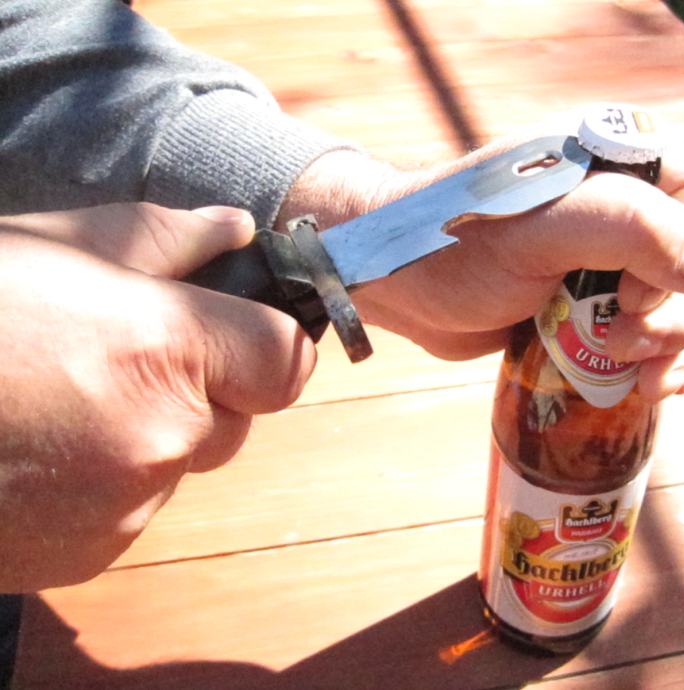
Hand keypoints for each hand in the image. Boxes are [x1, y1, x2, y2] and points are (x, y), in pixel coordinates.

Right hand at [0, 203, 313, 590]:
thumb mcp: (55, 246)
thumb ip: (165, 239)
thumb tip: (237, 233)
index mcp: (164, 350)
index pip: (286, 361)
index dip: (268, 345)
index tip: (240, 335)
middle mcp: (160, 437)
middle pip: (238, 416)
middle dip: (199, 390)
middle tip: (117, 361)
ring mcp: (125, 506)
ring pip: (181, 463)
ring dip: (146, 437)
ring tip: (57, 404)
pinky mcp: (90, 554)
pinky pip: (134, 509)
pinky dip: (105, 485)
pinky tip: (36, 452)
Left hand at [280, 134, 683, 401]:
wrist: (394, 287)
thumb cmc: (452, 245)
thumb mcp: (536, 229)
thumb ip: (625, 228)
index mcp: (606, 160)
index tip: (633, 290)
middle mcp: (613, 204)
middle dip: (674, 311)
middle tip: (624, 338)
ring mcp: (603, 258)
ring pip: (676, 301)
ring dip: (672, 345)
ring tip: (641, 381)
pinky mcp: (589, 303)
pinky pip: (647, 330)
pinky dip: (658, 361)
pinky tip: (649, 389)